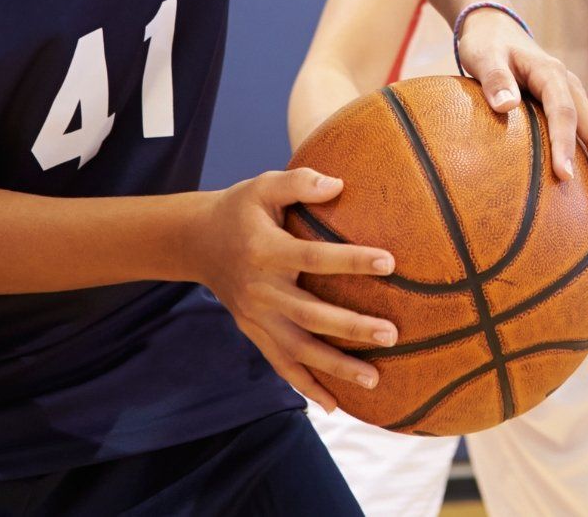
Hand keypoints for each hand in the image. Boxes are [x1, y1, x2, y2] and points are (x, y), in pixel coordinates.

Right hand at [190, 168, 399, 412]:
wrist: (195, 242)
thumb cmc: (241, 209)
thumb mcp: (263, 185)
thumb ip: (300, 182)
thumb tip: (339, 185)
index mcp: (266, 250)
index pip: (313, 257)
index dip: (350, 260)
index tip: (389, 262)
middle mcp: (260, 289)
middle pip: (310, 314)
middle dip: (351, 328)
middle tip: (392, 335)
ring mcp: (255, 316)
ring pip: (298, 349)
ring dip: (335, 367)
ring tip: (375, 380)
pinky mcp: (253, 332)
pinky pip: (280, 364)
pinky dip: (306, 385)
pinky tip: (335, 405)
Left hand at [456, 9, 587, 225]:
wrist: (499, 31)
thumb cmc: (487, 46)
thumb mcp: (484, 55)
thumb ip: (493, 78)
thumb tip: (505, 106)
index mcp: (552, 75)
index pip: (562, 112)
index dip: (564, 144)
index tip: (563, 176)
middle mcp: (573, 91)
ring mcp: (577, 105)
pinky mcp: (574, 118)